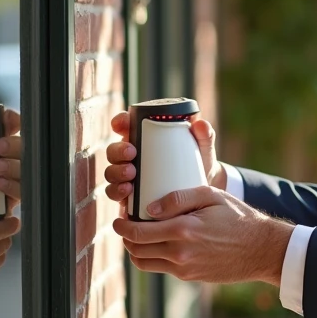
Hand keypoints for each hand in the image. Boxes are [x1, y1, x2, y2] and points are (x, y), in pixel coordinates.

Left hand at [0, 108, 22, 211]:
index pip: (14, 126)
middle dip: (14, 144)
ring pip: (26, 168)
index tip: (6, 119)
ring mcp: (17, 176)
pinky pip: (23, 189)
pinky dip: (13, 186)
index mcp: (0, 142)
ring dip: (13, 166)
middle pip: (25, 146)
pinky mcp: (16, 194)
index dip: (13, 120)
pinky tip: (0, 184)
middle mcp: (12, 158)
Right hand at [104, 111, 225, 203]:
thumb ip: (205, 136)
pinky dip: (117, 192)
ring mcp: (128, 176)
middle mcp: (132, 156)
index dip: (120, 122)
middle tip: (132, 153)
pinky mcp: (129, 196)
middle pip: (114, 150)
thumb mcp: (202, 149)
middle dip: (118, 150)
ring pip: (111, 171)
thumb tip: (201, 125)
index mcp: (145, 139)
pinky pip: (115, 193)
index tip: (123, 124)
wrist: (198, 194)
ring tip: (131, 174)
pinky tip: (127, 192)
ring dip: (116, 171)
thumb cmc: (196, 164)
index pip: (126, 125)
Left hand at [112, 186, 292, 283]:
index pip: (137, 232)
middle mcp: (179, 253)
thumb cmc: (238, 217)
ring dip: (136, 250)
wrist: (261, 249)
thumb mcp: (211, 195)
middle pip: (135, 250)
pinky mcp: (189, 276)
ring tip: (139, 236)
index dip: (122, 225)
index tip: (119, 218)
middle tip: (127, 224)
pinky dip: (154, 256)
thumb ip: (178, 198)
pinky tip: (161, 243)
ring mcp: (184, 268)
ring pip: (144, 263)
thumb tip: (149, 209)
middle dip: (126, 237)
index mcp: (182, 230)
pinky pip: (162, 268)